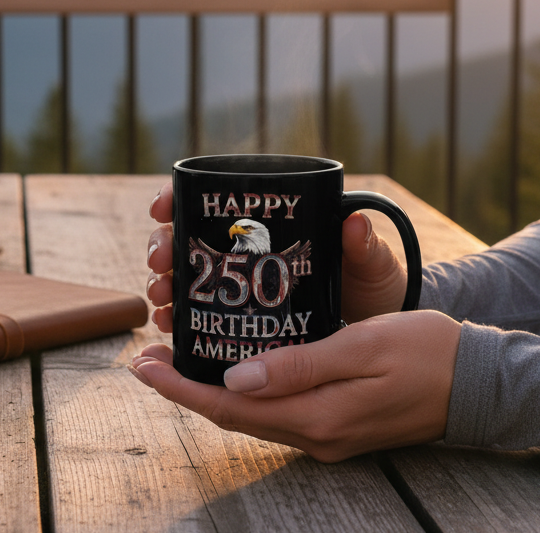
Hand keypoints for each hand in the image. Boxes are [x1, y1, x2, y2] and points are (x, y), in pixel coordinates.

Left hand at [127, 310, 461, 460]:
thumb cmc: (429, 352)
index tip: (143, 365)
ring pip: (254, 416)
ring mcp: (328, 435)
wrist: (482, 383)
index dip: (181, 388)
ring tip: (180, 361)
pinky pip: (277, 413)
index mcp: (318, 416)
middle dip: (187, 389)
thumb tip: (235, 379)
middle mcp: (317, 435)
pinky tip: (235, 369)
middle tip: (148, 359)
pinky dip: (247, 393)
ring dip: (213, 392)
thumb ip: (300, 365)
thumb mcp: (363, 346)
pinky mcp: (338, 426)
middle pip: (234, 415)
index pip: (231, 406)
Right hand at [145, 182, 410, 333]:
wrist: (378, 340)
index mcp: (269, 221)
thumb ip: (363, 245)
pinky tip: (169, 330)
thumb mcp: (369, 264)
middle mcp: (244, 250)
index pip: (211, 198)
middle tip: (162, 262)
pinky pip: (196, 319)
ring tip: (162, 299)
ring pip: (185, 278)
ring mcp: (238, 287)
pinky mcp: (237, 323)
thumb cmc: (371, 286)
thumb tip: (354, 222)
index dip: (177, 198)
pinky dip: (177, 321)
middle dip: (163, 247)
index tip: (161, 209)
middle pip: (187, 238)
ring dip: (164, 285)